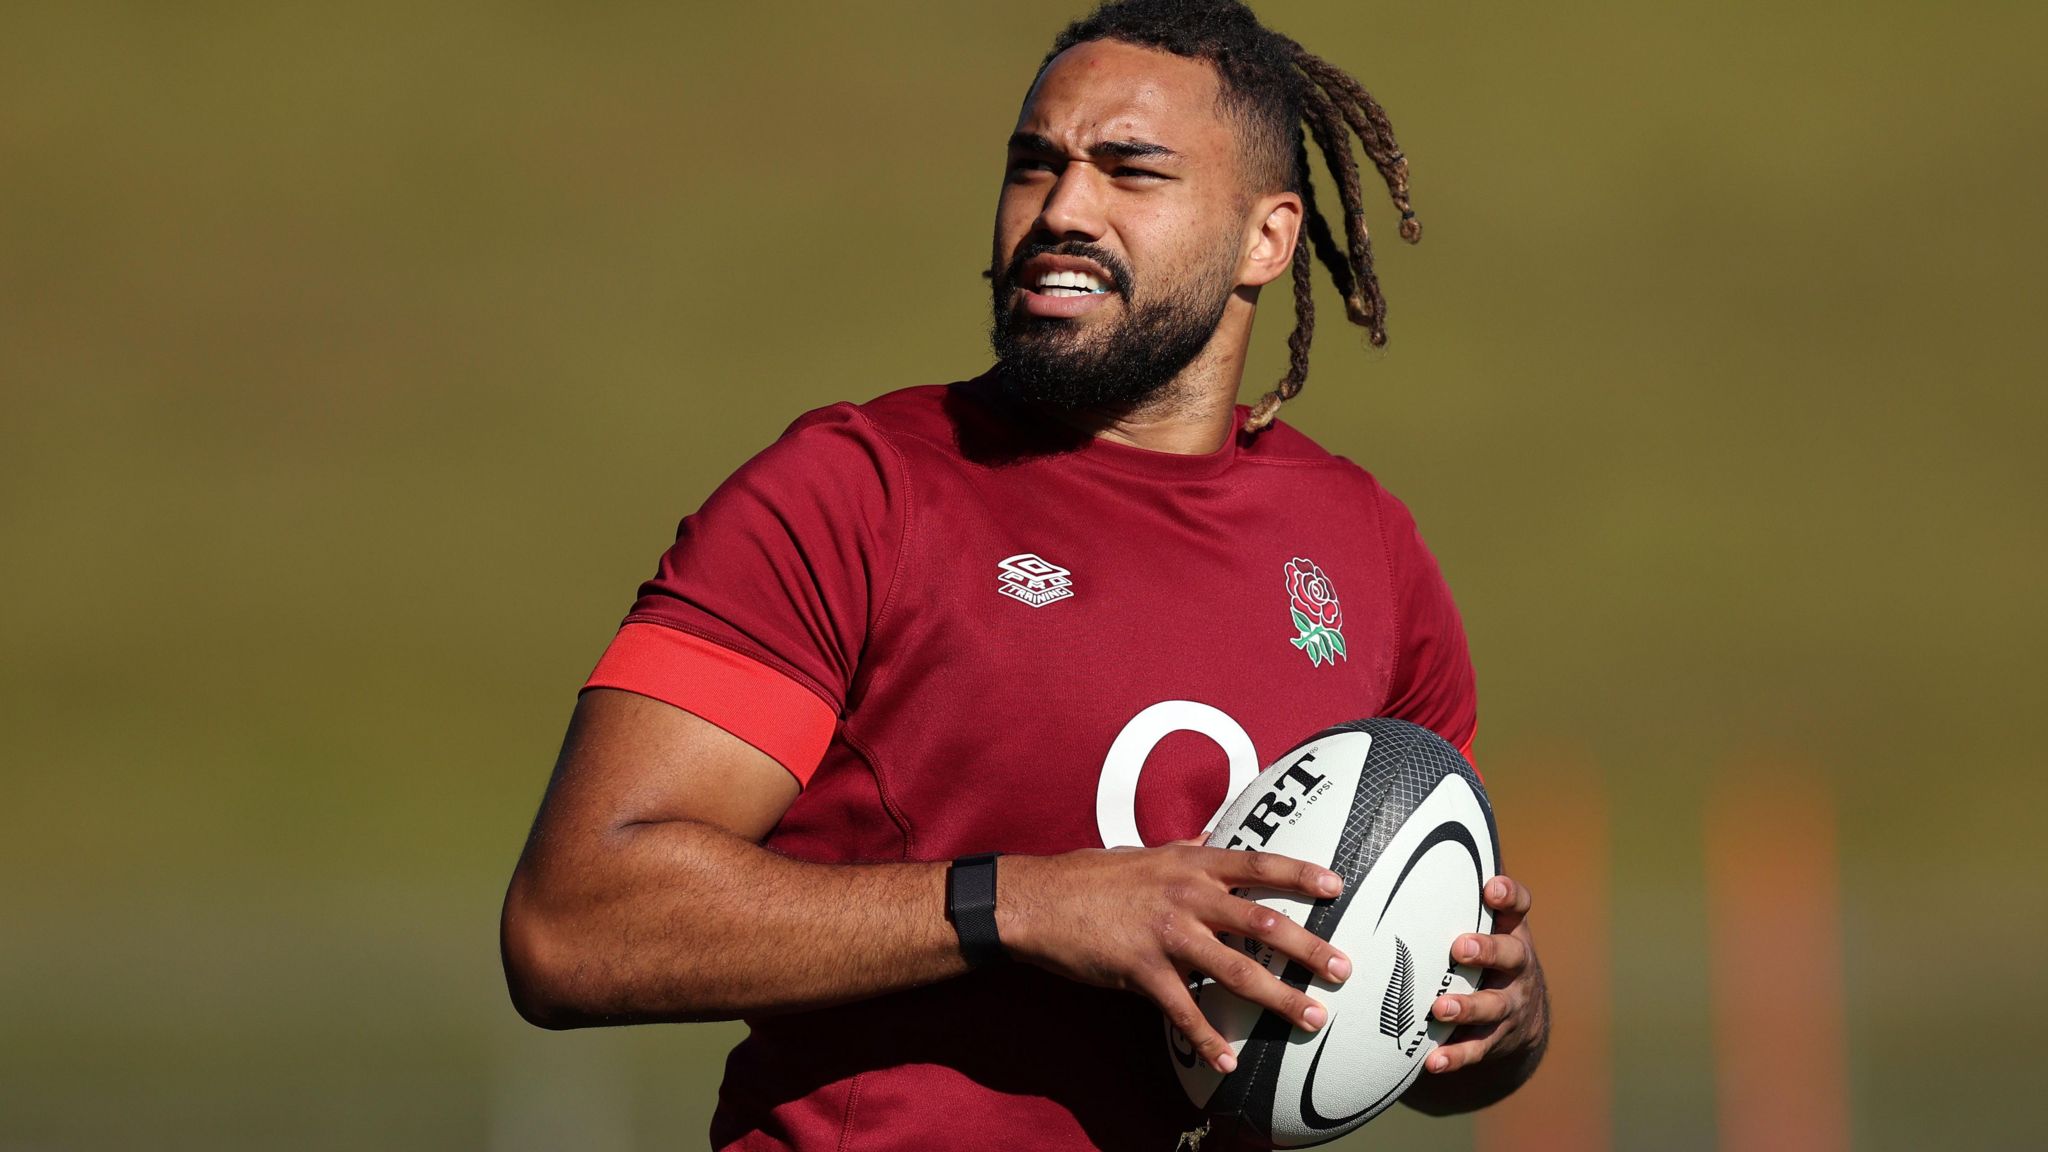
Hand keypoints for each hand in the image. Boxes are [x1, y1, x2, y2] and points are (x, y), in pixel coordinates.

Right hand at [997, 846, 1352, 1074]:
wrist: (1037, 901)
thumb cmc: (1090, 876)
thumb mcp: (1143, 853)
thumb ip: (1184, 849)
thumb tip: (1212, 835)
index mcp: (1188, 863)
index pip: (1256, 864)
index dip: (1299, 873)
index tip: (1337, 886)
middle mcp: (1185, 895)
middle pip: (1261, 921)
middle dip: (1308, 947)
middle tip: (1343, 968)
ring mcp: (1166, 934)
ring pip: (1236, 970)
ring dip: (1278, 998)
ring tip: (1311, 1018)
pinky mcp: (1142, 971)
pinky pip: (1184, 1012)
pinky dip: (1208, 1040)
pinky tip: (1228, 1062)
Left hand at [1423, 874, 1547, 1075]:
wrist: (1519, 1018)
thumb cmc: (1482, 953)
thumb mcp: (1479, 921)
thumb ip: (1453, 889)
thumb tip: (1409, 829)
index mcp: (1508, 930)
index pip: (1517, 906)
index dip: (1508, 895)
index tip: (1490, 887)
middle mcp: (1517, 965)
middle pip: (1511, 954)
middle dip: (1487, 950)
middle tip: (1459, 948)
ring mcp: (1511, 1003)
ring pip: (1495, 1005)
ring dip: (1467, 1006)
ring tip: (1438, 1009)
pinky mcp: (1499, 1039)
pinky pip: (1478, 1050)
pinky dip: (1455, 1056)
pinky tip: (1431, 1062)